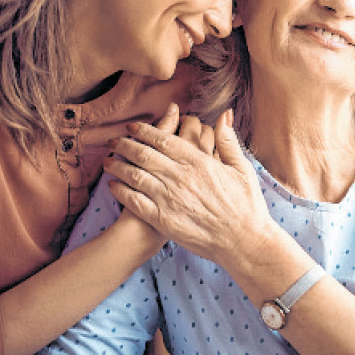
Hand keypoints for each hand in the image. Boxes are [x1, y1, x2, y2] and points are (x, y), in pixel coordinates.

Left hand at [103, 106, 274, 265]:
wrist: (243, 241)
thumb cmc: (246, 205)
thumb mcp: (242, 168)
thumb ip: (228, 140)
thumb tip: (224, 114)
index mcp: (198, 162)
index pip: (163, 140)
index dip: (144, 131)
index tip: (132, 126)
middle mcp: (180, 177)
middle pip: (143, 155)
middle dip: (124, 145)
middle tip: (113, 140)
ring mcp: (170, 199)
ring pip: (135, 176)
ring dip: (117, 166)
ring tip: (107, 161)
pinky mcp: (163, 220)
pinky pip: (135, 202)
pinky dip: (121, 192)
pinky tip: (113, 186)